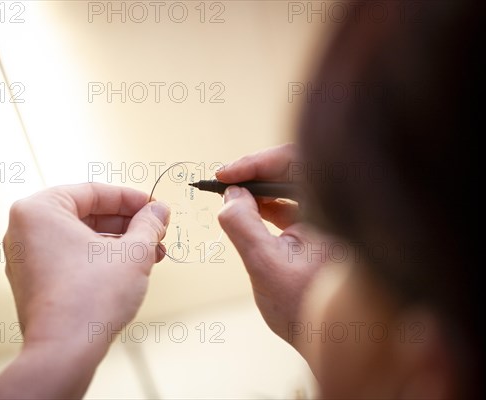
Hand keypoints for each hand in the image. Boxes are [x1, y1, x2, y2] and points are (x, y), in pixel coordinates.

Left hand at [0, 183, 168, 398]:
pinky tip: (129, 268)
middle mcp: (25, 231)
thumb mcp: (133, 252)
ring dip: (118, 243)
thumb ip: (148, 224)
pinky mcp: (34, 282)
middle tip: (155, 230)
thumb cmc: (89, 299)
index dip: (131, 198)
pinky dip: (100, 258)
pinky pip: (71, 257)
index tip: (154, 206)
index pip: (93, 192)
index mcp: (39, 210)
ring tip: (151, 253)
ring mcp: (26, 258)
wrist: (64, 352)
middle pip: (86, 214)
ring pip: (81, 237)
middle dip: (127, 224)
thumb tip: (158, 212)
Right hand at [217, 144, 331, 341]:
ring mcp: (328, 216)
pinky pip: (291, 202)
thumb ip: (243, 226)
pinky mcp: (319, 226)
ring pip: (291, 184)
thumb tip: (231, 194)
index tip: (226, 175)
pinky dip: (266, 203)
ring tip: (232, 196)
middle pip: (294, 168)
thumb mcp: (264, 266)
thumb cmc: (306, 308)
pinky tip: (248, 211)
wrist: (333, 341)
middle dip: (255, 173)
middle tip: (225, 182)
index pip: (296, 163)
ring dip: (259, 188)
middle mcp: (334, 207)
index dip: (257, 163)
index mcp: (332, 210)